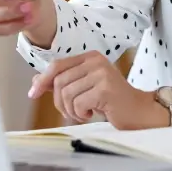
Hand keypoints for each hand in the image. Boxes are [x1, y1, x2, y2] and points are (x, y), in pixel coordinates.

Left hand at [28, 51, 167, 129]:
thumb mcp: (84, 87)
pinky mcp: (105, 88)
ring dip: (71, 110)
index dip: (42, 80)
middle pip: (59, 81)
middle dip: (60, 102)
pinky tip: (92, 114)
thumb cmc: (110, 100)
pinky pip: (77, 103)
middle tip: (73, 111)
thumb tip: (36, 81)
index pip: (57, 65)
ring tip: (83, 112)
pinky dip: (80, 114)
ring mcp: (101, 73)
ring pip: (66, 93)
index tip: (33, 94)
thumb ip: (62, 82)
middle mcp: (96, 60)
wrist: (137, 110)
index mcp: (91, 56)